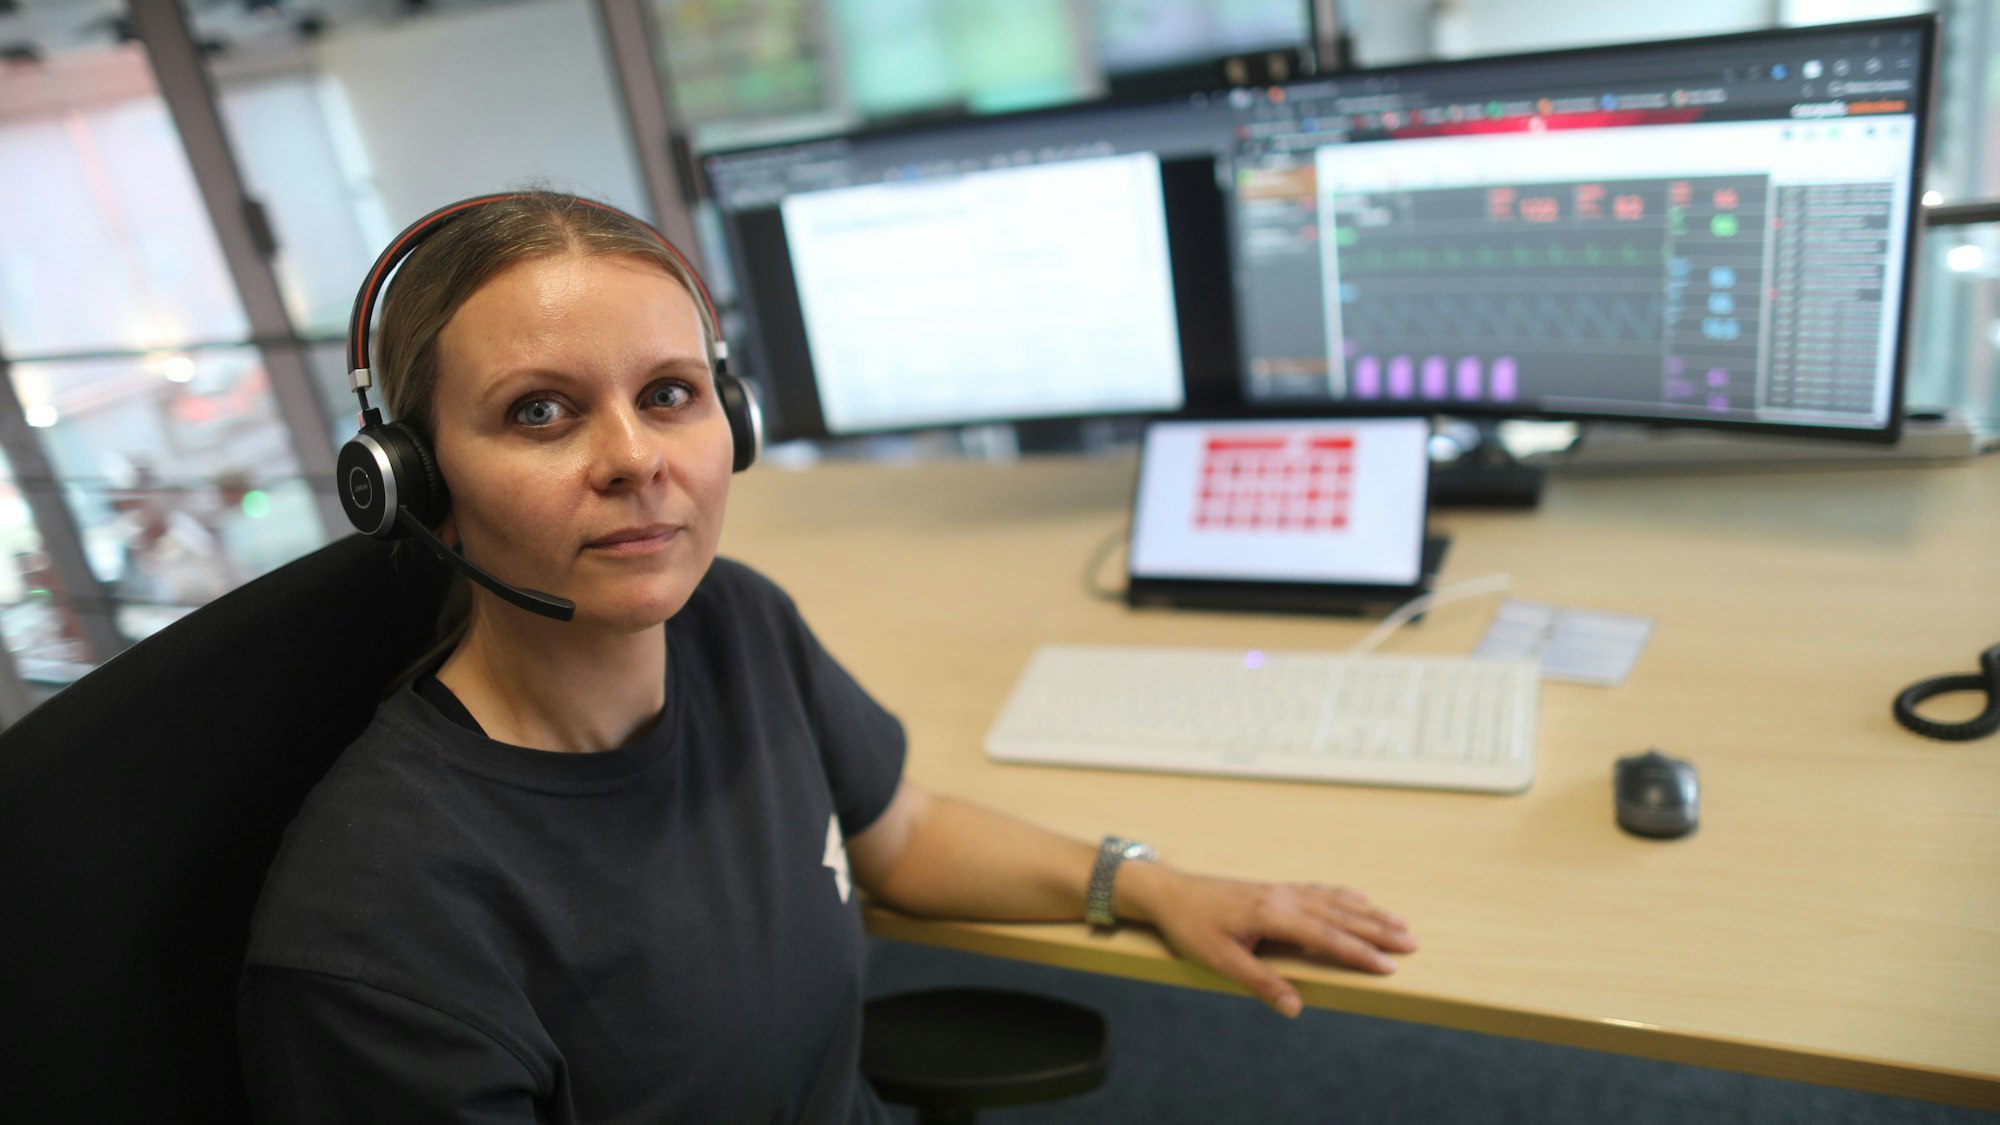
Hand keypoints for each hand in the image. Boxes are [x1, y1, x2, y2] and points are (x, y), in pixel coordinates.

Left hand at [1117, 865, 1417, 1018]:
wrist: (1169, 891)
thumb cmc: (1192, 927)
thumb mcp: (1221, 961)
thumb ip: (1261, 983)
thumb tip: (1295, 1007)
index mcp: (1273, 915)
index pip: (1327, 937)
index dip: (1359, 952)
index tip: (1390, 965)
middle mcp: (1284, 898)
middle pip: (1340, 915)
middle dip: (1377, 930)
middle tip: (1412, 942)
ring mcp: (1281, 891)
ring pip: (1335, 901)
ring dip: (1368, 913)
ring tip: (1399, 923)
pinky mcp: (1276, 889)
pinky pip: (1320, 891)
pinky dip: (1345, 896)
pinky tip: (1360, 900)